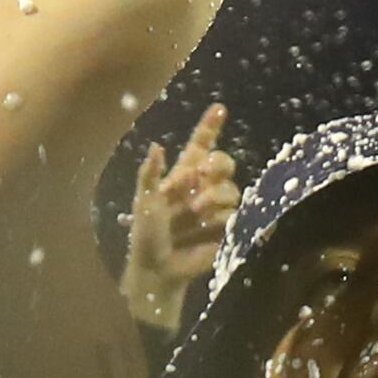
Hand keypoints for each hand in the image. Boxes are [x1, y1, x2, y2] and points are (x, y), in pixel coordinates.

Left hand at [119, 101, 239, 331]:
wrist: (158, 269)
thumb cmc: (146, 236)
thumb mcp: (143, 202)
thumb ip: (149, 175)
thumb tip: (157, 146)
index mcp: (182, 176)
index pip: (199, 146)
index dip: (210, 127)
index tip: (219, 108)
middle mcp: (202, 187)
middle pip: (224, 162)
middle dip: (219, 163)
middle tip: (206, 172)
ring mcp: (216, 207)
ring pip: (230, 189)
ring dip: (213, 198)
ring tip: (195, 213)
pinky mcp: (227, 227)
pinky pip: (234, 214)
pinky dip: (219, 220)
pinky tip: (206, 229)